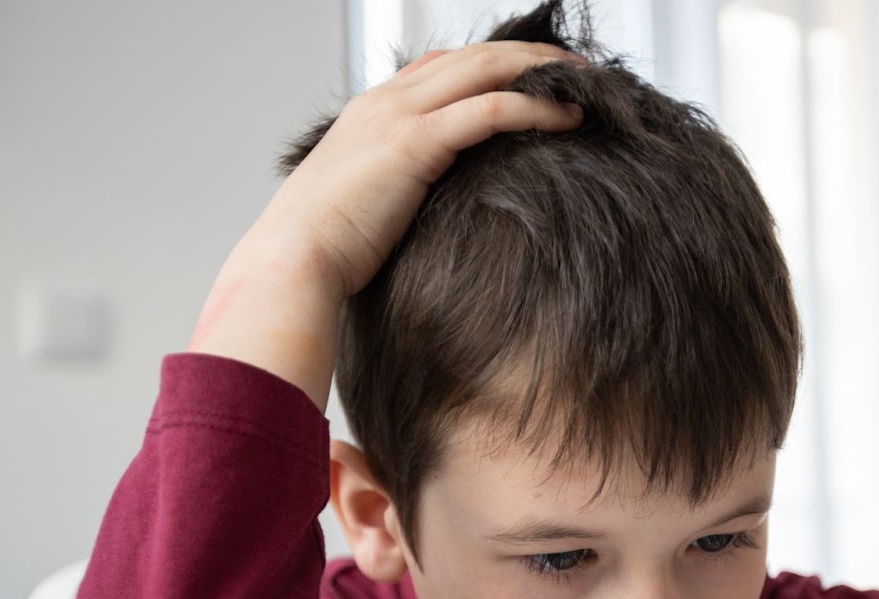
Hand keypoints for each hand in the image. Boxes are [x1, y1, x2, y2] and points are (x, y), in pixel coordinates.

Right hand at [189, 42, 585, 405]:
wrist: (292, 261)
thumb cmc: (325, 250)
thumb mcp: (365, 207)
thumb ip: (397, 191)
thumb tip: (431, 213)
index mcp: (371, 111)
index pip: (442, 67)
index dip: (492, 65)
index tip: (534, 77)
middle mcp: (385, 102)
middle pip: (472, 57)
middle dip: (529, 57)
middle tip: (577, 69)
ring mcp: (398, 116)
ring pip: (485, 70)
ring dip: (541, 72)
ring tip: (585, 84)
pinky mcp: (414, 143)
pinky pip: (489, 111)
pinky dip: (534, 108)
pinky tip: (569, 117)